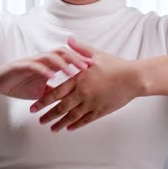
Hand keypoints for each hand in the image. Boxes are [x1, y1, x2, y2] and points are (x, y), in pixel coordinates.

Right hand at [0, 47, 93, 99]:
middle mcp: (42, 60)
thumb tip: (71, 100)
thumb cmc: (20, 84)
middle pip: (63, 53)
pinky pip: (35, 66)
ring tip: (73, 72)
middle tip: (88, 67)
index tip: (94, 67)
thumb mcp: (42, 91)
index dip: (80, 61)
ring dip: (63, 64)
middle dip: (76, 59)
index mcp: (48, 64)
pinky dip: (44, 71)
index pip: (67, 58)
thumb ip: (56, 92)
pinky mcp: (21, 66)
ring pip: (51, 57)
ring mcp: (32, 62)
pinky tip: (51, 77)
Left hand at [29, 37, 145, 131]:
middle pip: (61, 108)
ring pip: (72, 117)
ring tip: (51, 128)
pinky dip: (76, 125)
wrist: (133, 78)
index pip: (56, 93)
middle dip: (48, 115)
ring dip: (60, 123)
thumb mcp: (96, 55)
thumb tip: (68, 40)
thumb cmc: (115, 65)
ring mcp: (92, 104)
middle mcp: (83, 94)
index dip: (43, 101)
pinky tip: (69, 128)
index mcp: (79, 79)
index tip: (34, 107)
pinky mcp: (101, 111)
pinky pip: (85, 120)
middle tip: (39, 120)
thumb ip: (79, 49)